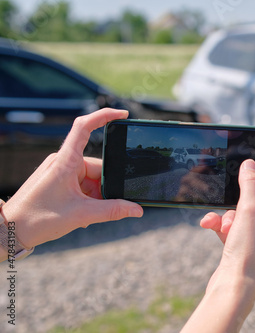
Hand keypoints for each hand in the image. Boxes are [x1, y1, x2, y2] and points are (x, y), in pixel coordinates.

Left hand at [1, 108, 142, 249]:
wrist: (11, 231)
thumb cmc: (38, 218)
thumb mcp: (82, 215)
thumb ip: (113, 211)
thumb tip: (137, 210)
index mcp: (66, 161)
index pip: (85, 127)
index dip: (104, 116)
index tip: (123, 115)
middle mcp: (63, 161)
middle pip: (97, 166)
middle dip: (104, 187)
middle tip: (101, 207)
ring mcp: (60, 171)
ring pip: (91, 178)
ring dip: (95, 196)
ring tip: (87, 215)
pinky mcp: (58, 180)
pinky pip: (82, 184)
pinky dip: (87, 198)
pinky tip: (83, 213)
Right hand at [182, 160, 254, 331]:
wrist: (233, 289)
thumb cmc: (248, 253)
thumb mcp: (249, 213)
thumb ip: (250, 186)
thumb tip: (251, 165)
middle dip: (242, 195)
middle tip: (233, 185)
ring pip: (241, 212)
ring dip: (227, 213)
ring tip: (221, 222)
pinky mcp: (241, 245)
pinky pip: (230, 226)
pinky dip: (219, 224)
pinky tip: (208, 225)